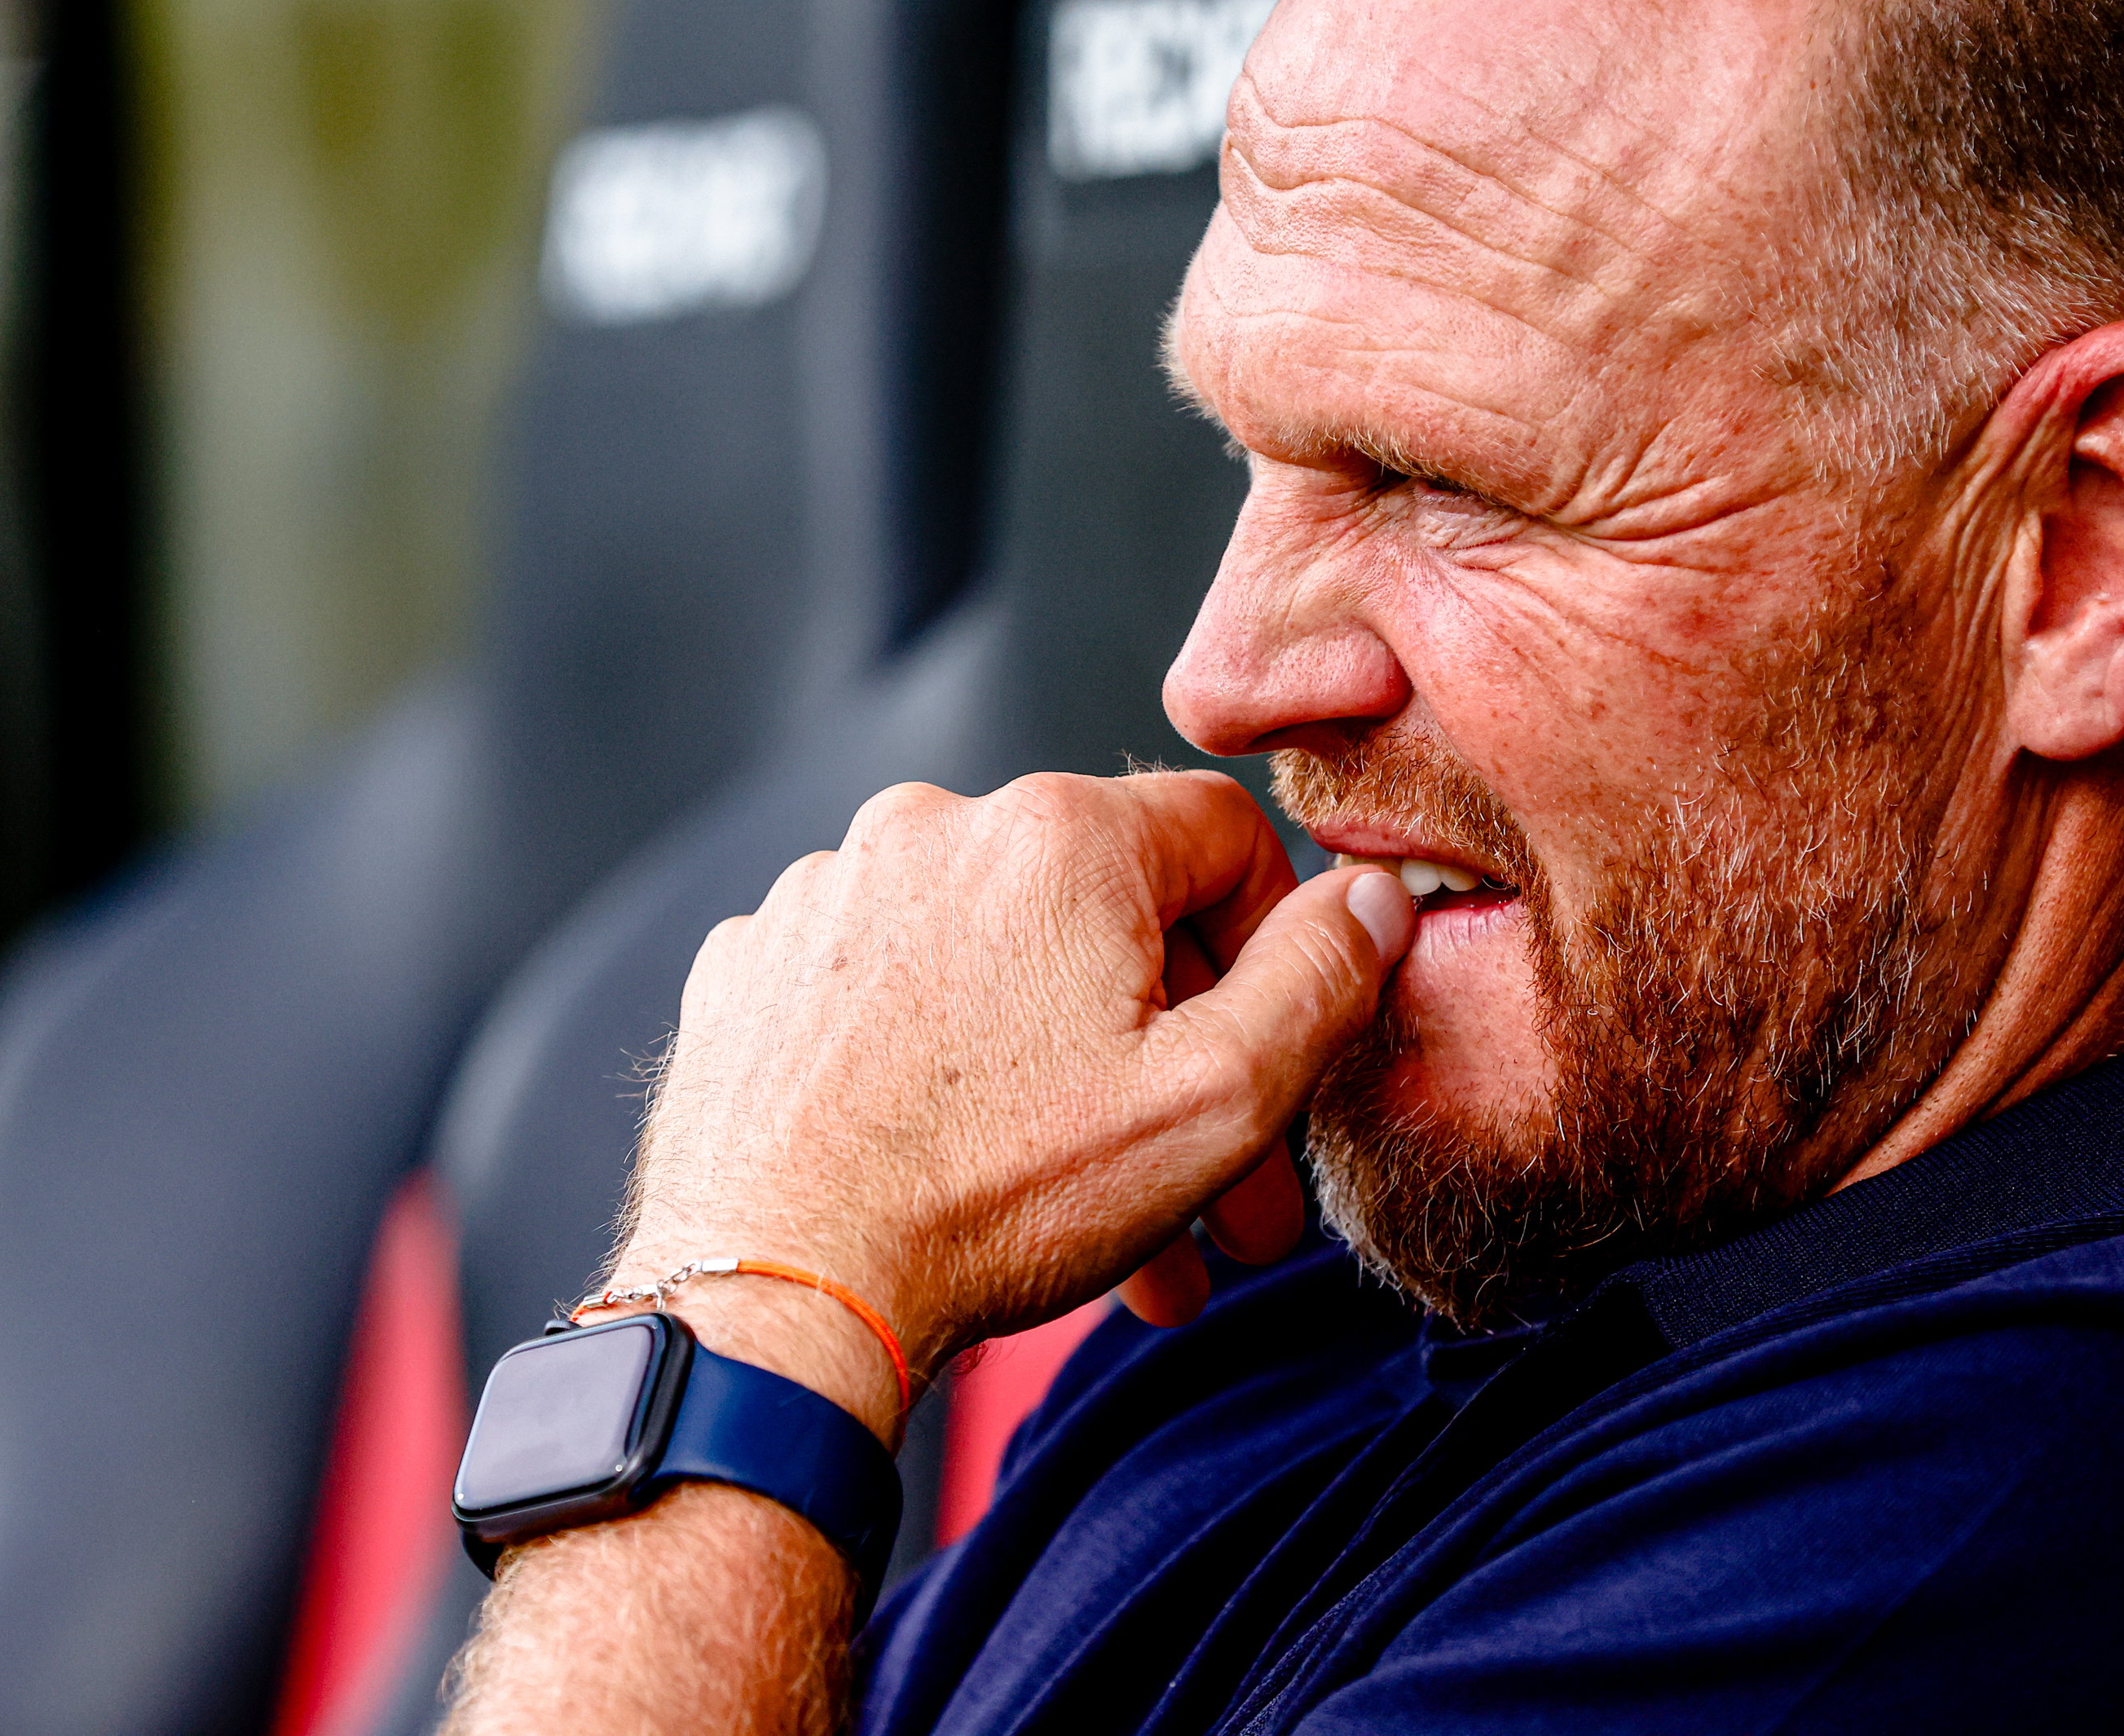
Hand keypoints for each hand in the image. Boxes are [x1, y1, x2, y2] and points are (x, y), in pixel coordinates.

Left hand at [613, 770, 1416, 1431]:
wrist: (773, 1295)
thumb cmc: (989, 1202)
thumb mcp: (1216, 1101)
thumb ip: (1319, 980)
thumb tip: (1370, 901)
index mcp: (1056, 834)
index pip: (1221, 834)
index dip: (1273, 943)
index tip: (1272, 1050)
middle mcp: (929, 828)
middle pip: (1104, 916)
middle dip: (1169, 1052)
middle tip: (1207, 1187)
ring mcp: (825, 896)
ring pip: (993, 966)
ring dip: (1054, 1071)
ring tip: (1083, 1216)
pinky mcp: (753, 969)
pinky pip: (882, 994)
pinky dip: (932, 1064)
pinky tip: (953, 1167)